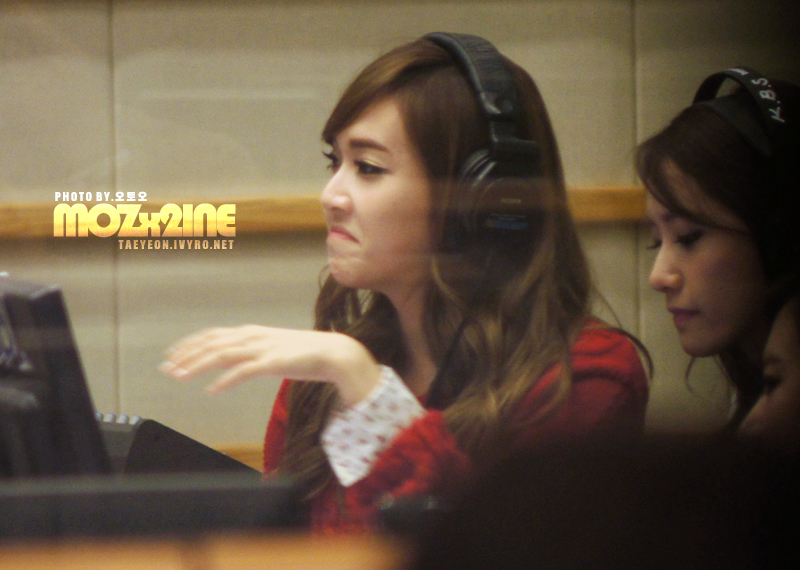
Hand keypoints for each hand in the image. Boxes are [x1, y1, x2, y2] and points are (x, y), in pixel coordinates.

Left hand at [159, 325, 382, 406]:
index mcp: (252, 332)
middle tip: (166, 369)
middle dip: (186, 356)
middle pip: (212, 344)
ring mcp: (263, 348)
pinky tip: (212, 390)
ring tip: (179, 377)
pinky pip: (244, 371)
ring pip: (222, 355)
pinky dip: (225, 380)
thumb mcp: (272, 350)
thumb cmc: (304, 354)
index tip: (171, 356)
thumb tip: (231, 364)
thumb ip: (251, 354)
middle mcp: (254, 337)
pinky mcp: (274, 362)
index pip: (213, 335)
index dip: (189, 345)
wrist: (334, 353)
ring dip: (197, 366)